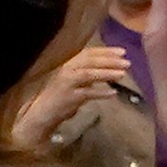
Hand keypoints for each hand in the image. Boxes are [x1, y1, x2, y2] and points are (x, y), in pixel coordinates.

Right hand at [11, 46, 129, 144]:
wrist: (39, 114)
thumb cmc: (56, 98)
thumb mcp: (72, 82)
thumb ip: (86, 75)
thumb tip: (106, 70)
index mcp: (67, 64)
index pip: (87, 53)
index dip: (105, 51)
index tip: (122, 51)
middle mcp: (65, 69)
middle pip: (89, 60)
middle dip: (109, 59)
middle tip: (126, 60)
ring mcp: (65, 83)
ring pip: (88, 74)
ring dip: (107, 72)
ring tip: (123, 73)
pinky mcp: (68, 98)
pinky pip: (87, 94)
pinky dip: (100, 93)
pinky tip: (113, 93)